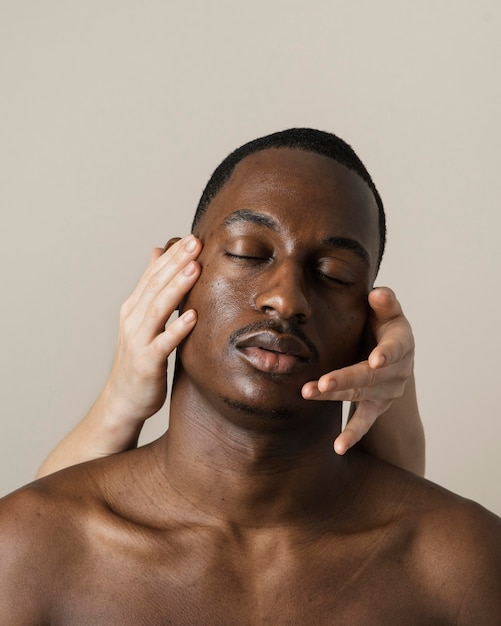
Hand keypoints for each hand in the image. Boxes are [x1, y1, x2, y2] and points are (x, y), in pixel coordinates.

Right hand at [100, 234, 201, 429]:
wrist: (123, 401)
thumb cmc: (139, 359)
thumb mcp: (143, 319)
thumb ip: (152, 288)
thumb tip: (158, 252)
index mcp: (134, 308)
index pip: (154, 275)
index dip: (173, 256)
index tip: (192, 238)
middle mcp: (133, 320)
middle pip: (156, 285)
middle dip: (177, 262)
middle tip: (196, 242)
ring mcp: (138, 340)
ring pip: (158, 308)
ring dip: (177, 287)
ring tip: (195, 269)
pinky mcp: (147, 362)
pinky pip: (164, 343)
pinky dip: (178, 328)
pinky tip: (193, 315)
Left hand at [301, 287, 413, 454]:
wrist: (389, 354)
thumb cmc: (383, 325)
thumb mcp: (388, 311)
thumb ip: (385, 302)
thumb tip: (377, 294)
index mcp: (401, 343)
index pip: (396, 349)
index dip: (387, 354)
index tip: (375, 360)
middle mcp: (396, 371)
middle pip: (369, 376)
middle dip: (345, 379)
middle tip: (322, 383)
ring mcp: (386, 392)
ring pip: (359, 394)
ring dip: (335, 396)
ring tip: (310, 394)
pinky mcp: (375, 407)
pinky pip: (364, 422)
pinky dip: (352, 435)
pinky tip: (338, 447)